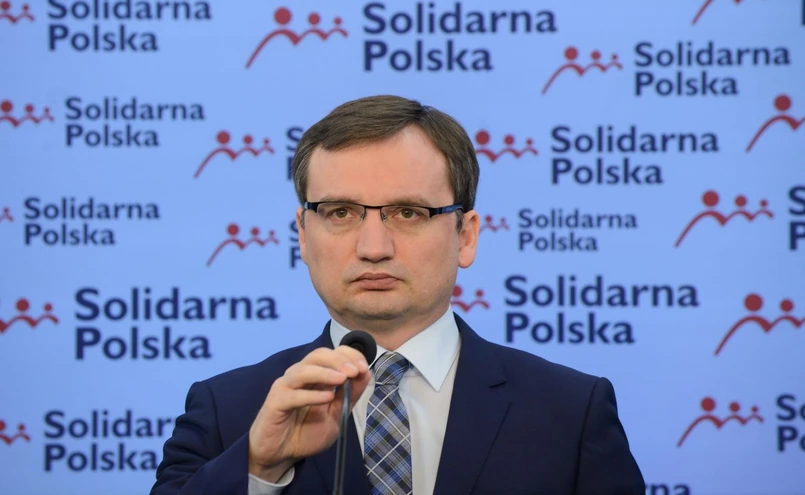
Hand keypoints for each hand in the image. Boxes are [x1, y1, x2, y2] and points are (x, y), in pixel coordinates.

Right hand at [248, 346, 370, 481]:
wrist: (281, 454)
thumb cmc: (307, 432)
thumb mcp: (336, 415)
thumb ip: (350, 396)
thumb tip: (365, 373)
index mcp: (316, 376)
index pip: (332, 353)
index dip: (349, 356)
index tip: (363, 368)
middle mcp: (300, 375)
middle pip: (318, 355)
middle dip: (338, 360)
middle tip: (354, 371)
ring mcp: (286, 387)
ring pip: (304, 370)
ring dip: (325, 372)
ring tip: (342, 379)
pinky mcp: (275, 402)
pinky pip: (293, 395)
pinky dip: (311, 395)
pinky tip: (326, 398)